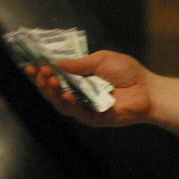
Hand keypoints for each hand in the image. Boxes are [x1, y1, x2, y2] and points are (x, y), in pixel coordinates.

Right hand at [26, 49, 152, 126]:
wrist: (148, 90)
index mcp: (80, 79)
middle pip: (53, 91)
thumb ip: (80, 63)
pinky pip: (77, 113)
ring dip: (53, 92)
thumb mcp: (101, 60)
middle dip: (43, 81)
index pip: (55, 76)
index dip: (41, 71)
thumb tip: (56, 63)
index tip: (30, 64)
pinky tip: (66, 95)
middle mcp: (79, 94)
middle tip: (41, 71)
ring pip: (61, 103)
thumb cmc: (128, 73)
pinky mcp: (94, 118)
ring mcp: (85, 107)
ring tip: (51, 80)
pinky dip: (70, 104)